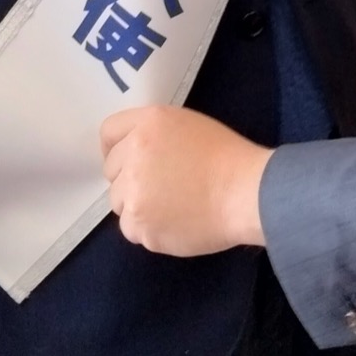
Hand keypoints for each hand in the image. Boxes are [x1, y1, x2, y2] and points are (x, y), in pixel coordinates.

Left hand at [101, 105, 270, 254]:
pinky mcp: (140, 225)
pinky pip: (132, 229)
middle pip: (112, 172)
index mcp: (147, 124)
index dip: (116, 147)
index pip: (108, 132)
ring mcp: (133, 193)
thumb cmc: (226, 156)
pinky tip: (175, 223)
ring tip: (172, 207)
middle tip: (162, 186)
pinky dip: (149, 230)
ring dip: (138, 206)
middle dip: (129, 179)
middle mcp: (133, 155)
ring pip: (119, 203)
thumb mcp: (187, 125)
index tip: (128, 160)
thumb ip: (154, 135)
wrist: (246, 193)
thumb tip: (135, 155)